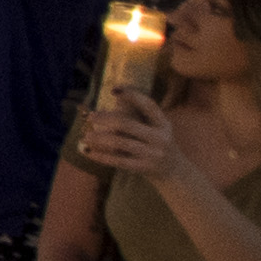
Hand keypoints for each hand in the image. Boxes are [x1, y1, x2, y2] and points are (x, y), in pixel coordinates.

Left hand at [69, 91, 188, 183]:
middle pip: (127, 124)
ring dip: (99, 138)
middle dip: (106, 118)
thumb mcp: (156, 128)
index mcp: (164, 124)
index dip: (132, 95)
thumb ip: (139, 116)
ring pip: (120, 143)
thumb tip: (111, 102)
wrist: (175, 171)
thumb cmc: (157, 143)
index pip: (149, 106)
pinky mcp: (144, 168)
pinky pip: (118, 161)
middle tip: (91, 116)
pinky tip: (87, 152)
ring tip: (86, 136)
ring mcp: (153, 154)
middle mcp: (160, 138)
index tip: (113, 89)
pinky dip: (101, 156)